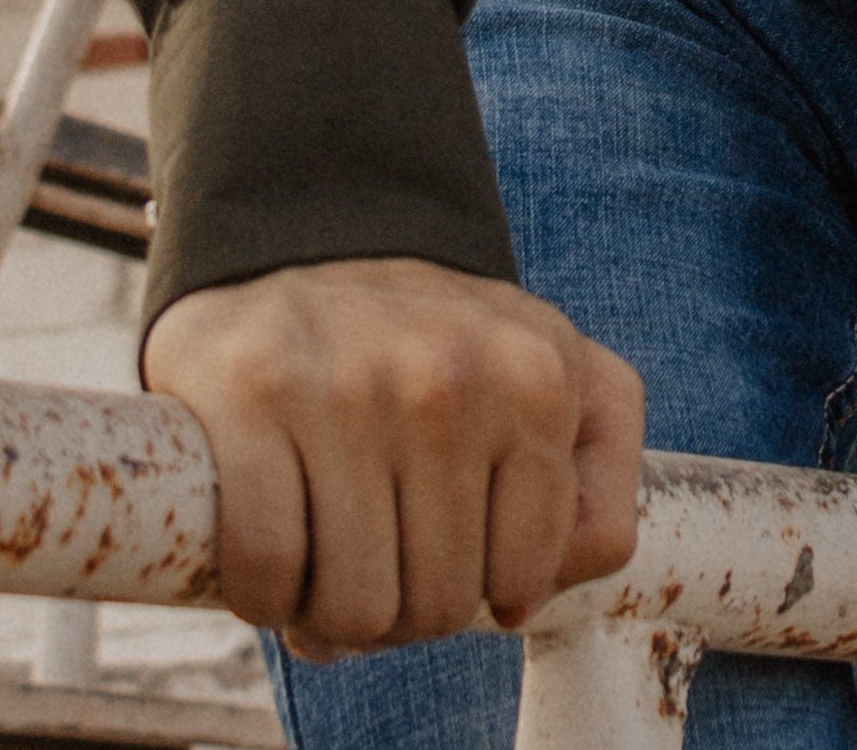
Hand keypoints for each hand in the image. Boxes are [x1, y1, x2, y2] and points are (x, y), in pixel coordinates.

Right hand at [145, 255, 643, 657]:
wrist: (314, 241)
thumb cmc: (438, 341)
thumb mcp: (554, 368)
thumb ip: (602, 472)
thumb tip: (525, 603)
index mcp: (540, 375)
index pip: (522, 576)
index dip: (480, 594)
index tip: (452, 551)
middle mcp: (449, 377)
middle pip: (434, 606)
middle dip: (402, 612)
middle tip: (378, 556)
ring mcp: (349, 386)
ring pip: (352, 610)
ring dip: (328, 615)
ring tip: (326, 555)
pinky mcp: (254, 395)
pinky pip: (267, 575)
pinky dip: (264, 596)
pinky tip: (273, 554)